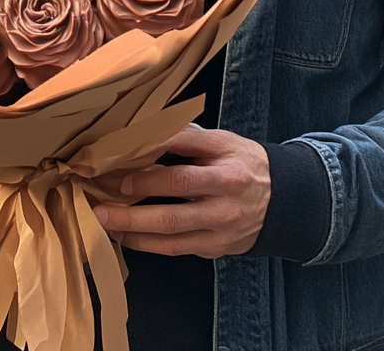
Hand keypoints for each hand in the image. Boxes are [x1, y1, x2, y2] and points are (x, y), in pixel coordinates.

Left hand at [92, 126, 270, 258]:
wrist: (283, 200)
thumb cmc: (244, 163)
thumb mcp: (223, 141)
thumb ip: (187, 139)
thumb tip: (146, 133)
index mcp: (226, 173)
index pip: (182, 174)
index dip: (148, 175)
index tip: (120, 172)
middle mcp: (223, 204)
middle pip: (172, 210)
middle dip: (132, 210)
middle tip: (101, 207)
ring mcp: (219, 231)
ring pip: (170, 236)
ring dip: (133, 231)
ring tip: (105, 223)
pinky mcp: (214, 248)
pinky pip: (176, 250)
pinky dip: (147, 244)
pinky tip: (127, 236)